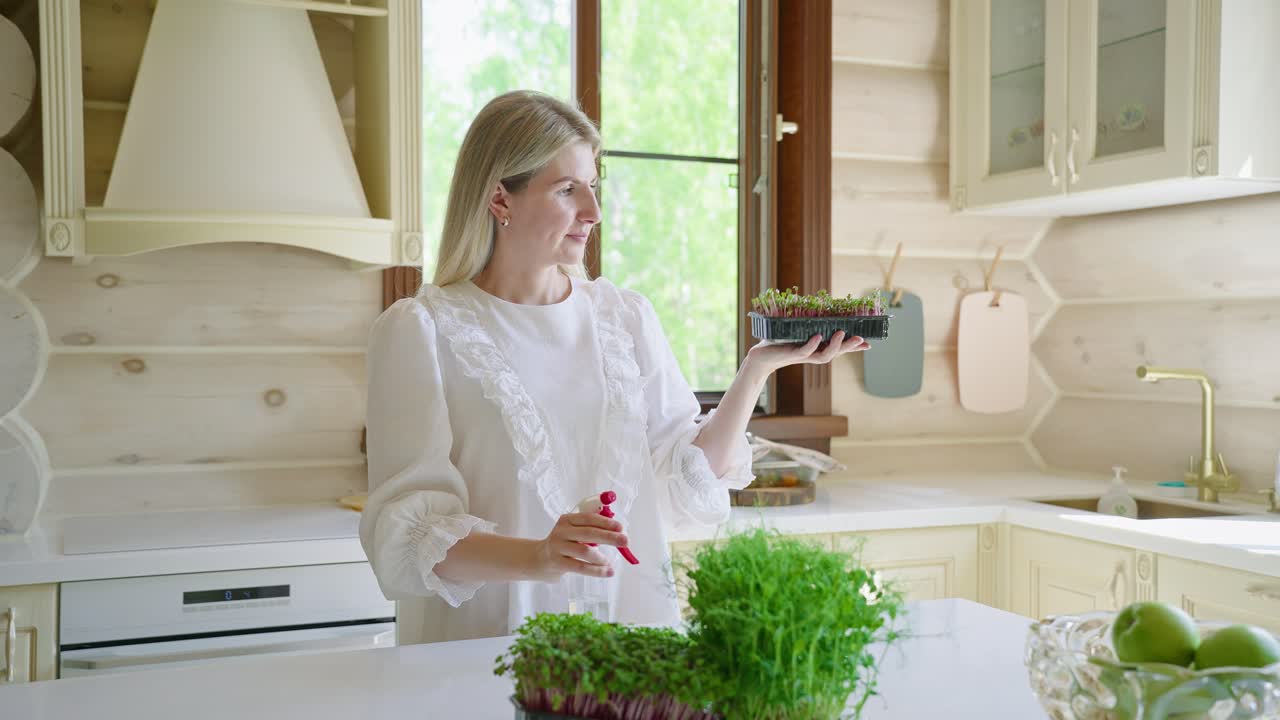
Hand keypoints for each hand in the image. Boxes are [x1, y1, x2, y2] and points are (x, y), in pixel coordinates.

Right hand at [531, 512, 627, 581]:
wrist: (538, 559)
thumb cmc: (563, 544)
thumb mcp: (572, 532)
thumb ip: (590, 530)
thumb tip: (617, 533)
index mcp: (567, 520)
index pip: (588, 518)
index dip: (605, 522)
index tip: (620, 527)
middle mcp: (561, 532)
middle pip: (589, 533)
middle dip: (609, 537)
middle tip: (625, 541)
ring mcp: (558, 547)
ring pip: (585, 552)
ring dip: (601, 557)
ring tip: (609, 562)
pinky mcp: (558, 563)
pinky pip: (581, 567)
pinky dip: (597, 571)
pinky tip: (608, 572)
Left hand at [745, 330, 869, 374]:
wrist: (761, 356)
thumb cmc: (780, 342)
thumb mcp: (797, 331)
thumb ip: (809, 324)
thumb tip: (818, 305)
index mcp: (817, 349)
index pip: (839, 349)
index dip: (854, 347)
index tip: (869, 344)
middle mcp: (813, 354)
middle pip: (836, 353)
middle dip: (850, 346)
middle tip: (862, 339)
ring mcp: (804, 355)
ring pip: (824, 355)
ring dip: (835, 345)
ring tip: (842, 334)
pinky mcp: (792, 354)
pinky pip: (805, 351)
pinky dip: (813, 344)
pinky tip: (818, 337)